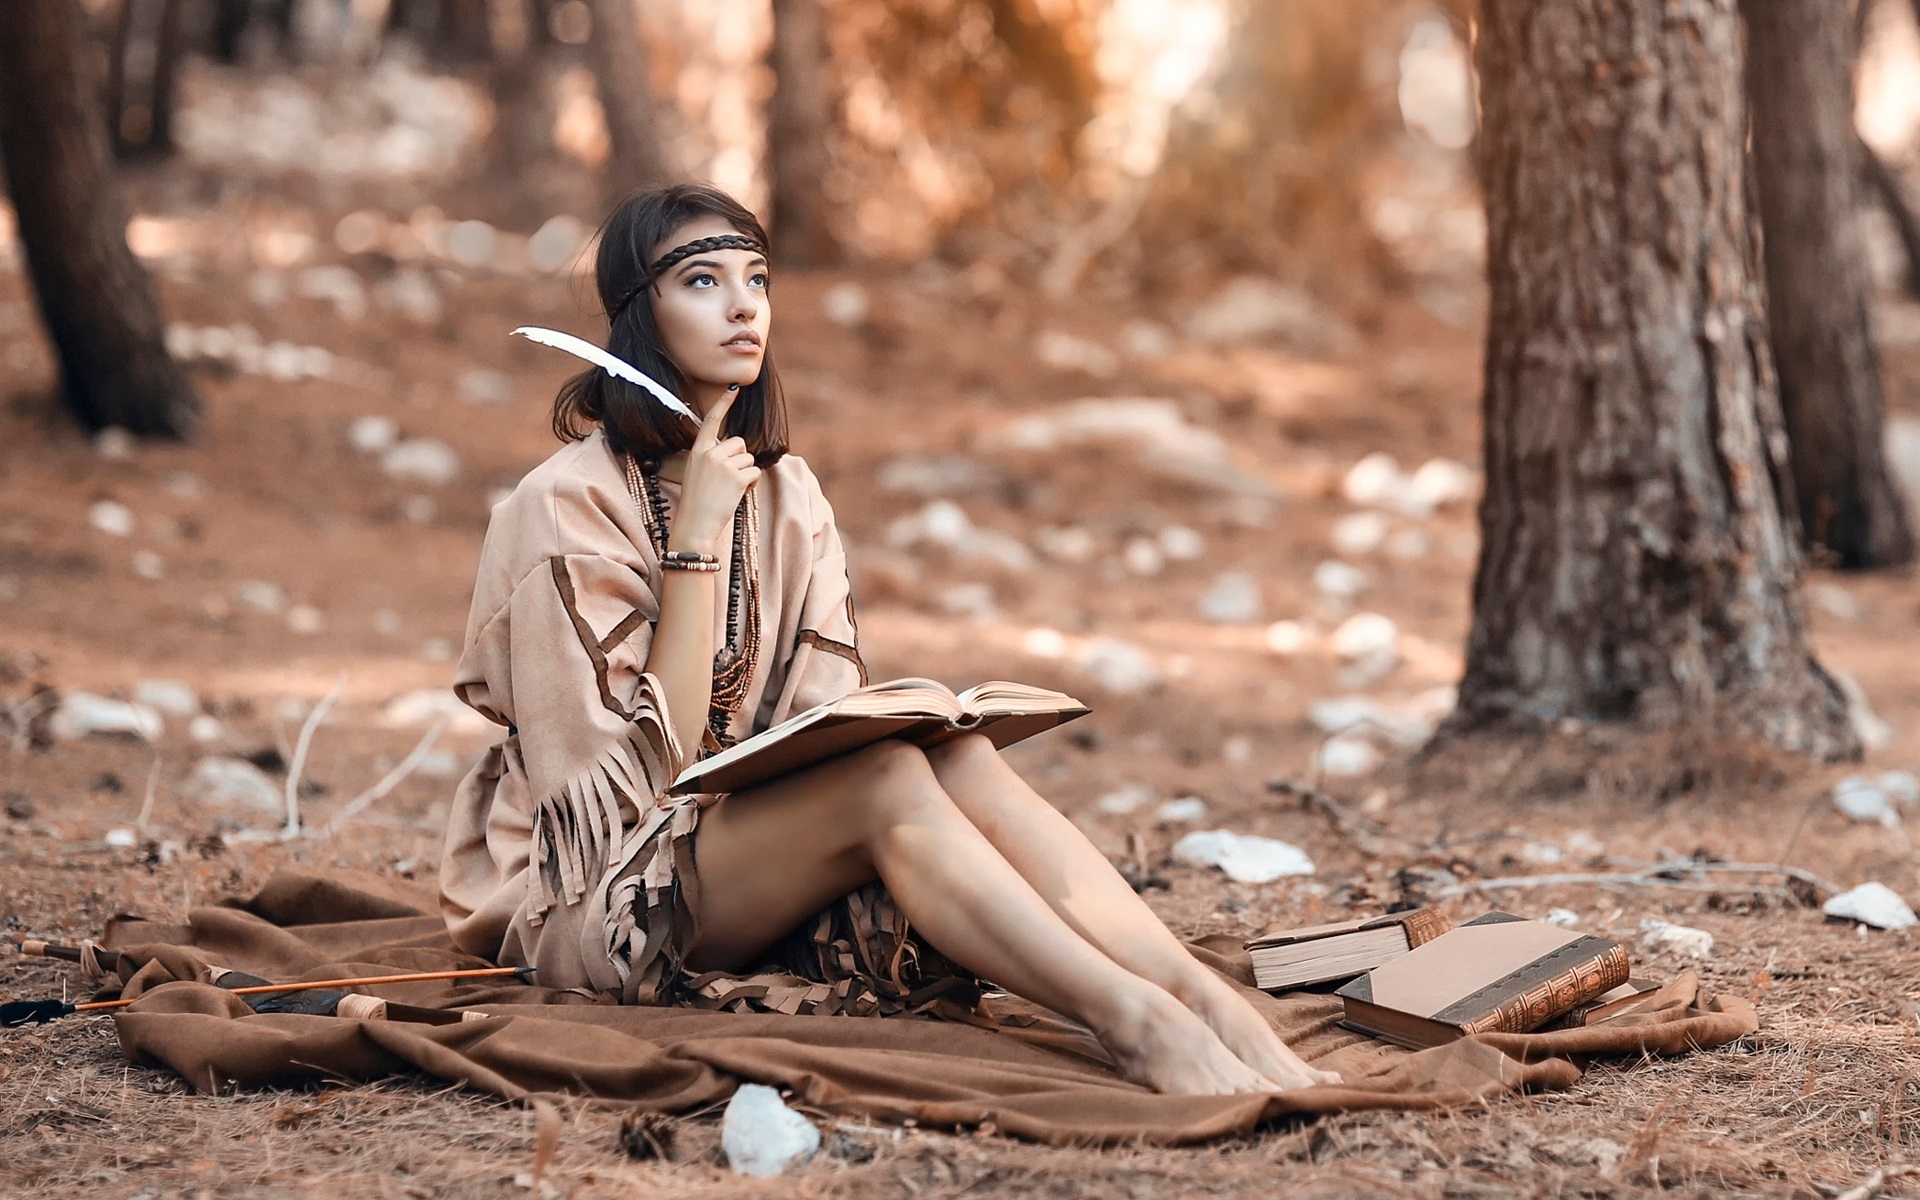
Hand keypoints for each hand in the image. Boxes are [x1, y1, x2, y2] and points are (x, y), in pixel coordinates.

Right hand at [669, 387, 759, 554]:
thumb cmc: (697, 503)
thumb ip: (712, 458)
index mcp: (697, 450)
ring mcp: (723, 465)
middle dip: (741, 459)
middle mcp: (710, 453)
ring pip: (749, 459)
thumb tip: (736, 449)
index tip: (735, 388)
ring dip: (746, 474)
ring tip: (730, 489)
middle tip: (728, 479)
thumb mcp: (696, 472)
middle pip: (740, 443)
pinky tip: (737, 494)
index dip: (724, 403)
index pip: (712, 421)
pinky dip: (751, 484)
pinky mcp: (736, 477)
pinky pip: (755, 473)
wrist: (694, 525)